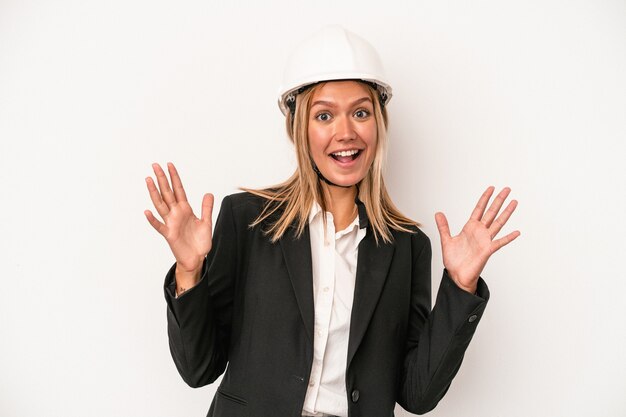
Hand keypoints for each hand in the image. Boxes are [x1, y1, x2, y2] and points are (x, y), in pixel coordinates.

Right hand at [144, 162, 213, 282]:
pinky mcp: (169, 235)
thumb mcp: (206, 223)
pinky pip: (160, 226)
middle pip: (167, 193)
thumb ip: (206, 208)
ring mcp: (171, 223)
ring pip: (160, 205)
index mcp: (185, 210)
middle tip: (155, 165)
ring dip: (154, 193)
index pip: (178, 190)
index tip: (169, 165)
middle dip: (162, 179)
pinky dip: (153, 220)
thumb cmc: (199, 242)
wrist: (196, 259)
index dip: (174, 177)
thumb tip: (208, 193)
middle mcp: (176, 214)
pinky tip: (147, 212)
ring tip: (148, 180)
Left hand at [435, 186, 519, 293]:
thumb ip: (443, 226)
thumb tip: (438, 213)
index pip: (479, 209)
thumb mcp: (446, 240)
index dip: (485, 198)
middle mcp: (479, 232)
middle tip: (507, 189)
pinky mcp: (487, 250)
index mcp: (470, 228)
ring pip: (498, 223)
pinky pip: (499, 242)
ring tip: (514, 202)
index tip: (491, 188)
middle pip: (491, 212)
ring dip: (506, 213)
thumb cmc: (454, 260)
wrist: (457, 275)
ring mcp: (485, 240)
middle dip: (498, 200)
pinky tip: (517, 232)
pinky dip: (508, 238)